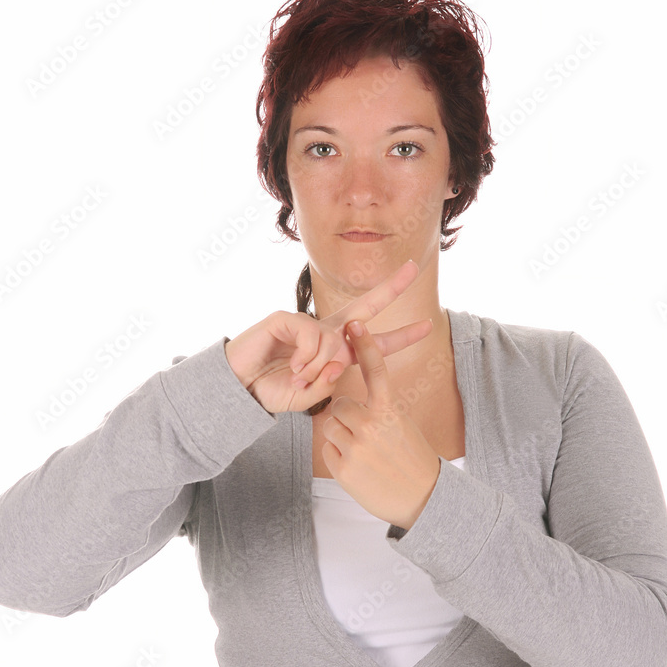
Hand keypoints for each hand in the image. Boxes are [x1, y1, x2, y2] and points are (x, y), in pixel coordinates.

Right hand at [224, 259, 432, 413]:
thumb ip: (329, 383)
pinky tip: (294, 367)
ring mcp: (305, 323)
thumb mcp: (308, 397)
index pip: (373, 343)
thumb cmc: (272, 391)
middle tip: (414, 269)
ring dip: (322, 366)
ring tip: (300, 378)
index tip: (427, 325)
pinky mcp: (286, 318)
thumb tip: (342, 361)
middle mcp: (324, 332)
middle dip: (390, 288)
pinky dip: (307, 357)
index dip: (399, 336)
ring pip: (335, 339)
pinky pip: (313, 335)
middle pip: (364, 306)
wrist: (239, 388)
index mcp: (334, 352)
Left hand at [321, 319, 440, 529]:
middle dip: (346, 415)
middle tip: (362, 432)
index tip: (354, 324)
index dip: (364, 345)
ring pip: (330, 425)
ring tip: (361, 450)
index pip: (375, 371)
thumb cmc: (413, 460)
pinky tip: (357, 465)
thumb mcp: (402, 426)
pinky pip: (327, 449)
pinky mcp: (342, 468)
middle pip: (340, 404)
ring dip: (340, 434)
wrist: (422, 498)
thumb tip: (353, 406)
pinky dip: (337, 455)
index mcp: (389, 412)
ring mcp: (355, 448)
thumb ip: (379, 412)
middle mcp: (371, 426)